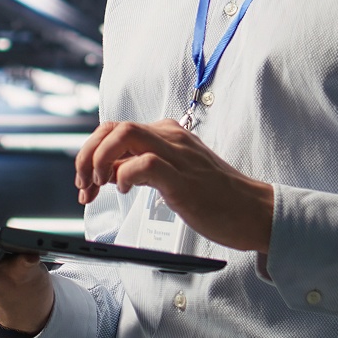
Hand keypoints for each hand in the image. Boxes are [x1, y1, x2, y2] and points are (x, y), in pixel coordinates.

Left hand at [75, 118, 272, 253]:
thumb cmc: (215, 197)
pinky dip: (125, 174)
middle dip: (87, 153)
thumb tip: (108, 171)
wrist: (254, 210)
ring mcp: (177, 154)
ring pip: (124, 134)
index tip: (85, 181)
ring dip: (99, 159)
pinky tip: (125, 191)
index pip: (115, 128)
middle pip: (113, 127)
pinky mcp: (183, 178)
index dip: (91, 151)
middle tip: (83, 185)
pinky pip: (144, 163)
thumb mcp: (172, 175)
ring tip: (98, 185)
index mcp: (167, 133)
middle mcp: (170, 136)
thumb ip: (141, 167)